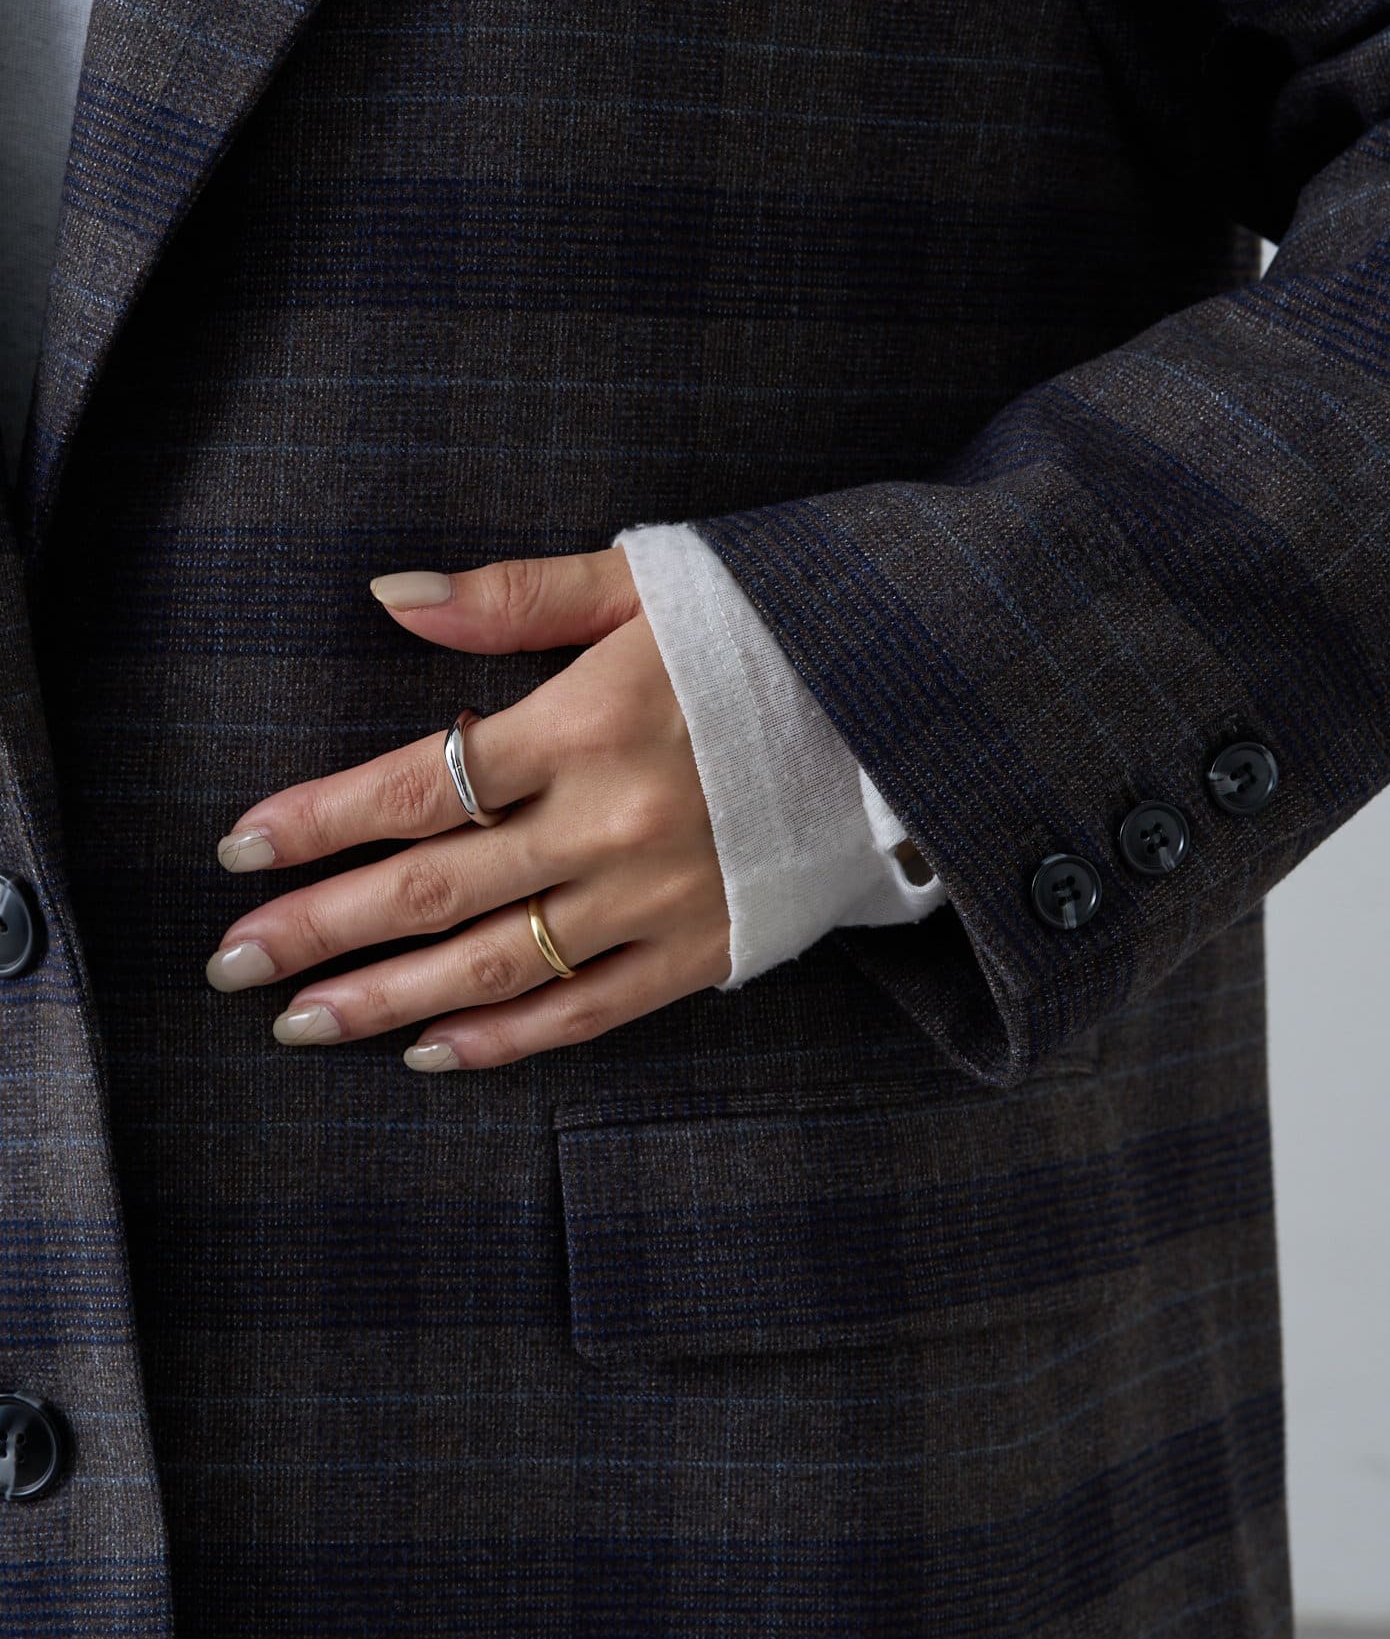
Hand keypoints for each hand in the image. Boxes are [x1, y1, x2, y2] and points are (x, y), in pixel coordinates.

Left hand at [205, 548, 732, 1069]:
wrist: (909, 710)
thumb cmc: (770, 636)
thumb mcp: (648, 584)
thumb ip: (515, 595)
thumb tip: (386, 596)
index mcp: (586, 725)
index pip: (415, 785)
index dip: (318, 822)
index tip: (240, 848)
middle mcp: (610, 824)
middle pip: (432, 888)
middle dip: (320, 929)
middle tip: (230, 964)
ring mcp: (655, 900)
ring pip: (494, 965)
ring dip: (385, 998)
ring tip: (299, 1023)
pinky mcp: (702, 949)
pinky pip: (588, 1012)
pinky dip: (506, 1039)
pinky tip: (429, 1054)